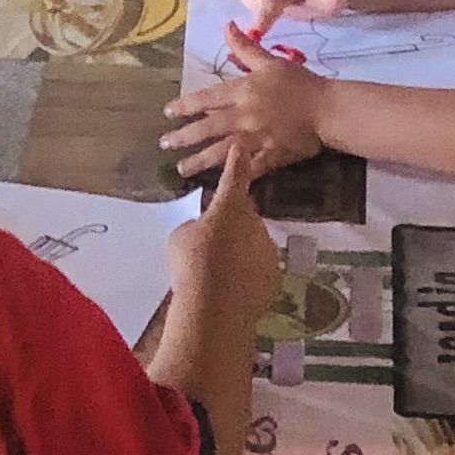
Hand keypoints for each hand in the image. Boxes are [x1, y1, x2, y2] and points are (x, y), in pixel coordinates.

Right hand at [160, 140, 281, 323]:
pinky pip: (258, 270)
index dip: (236, 160)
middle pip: (243, 217)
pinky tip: (230, 290)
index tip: (241, 145)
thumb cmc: (190, 265)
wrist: (214, 309)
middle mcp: (254, 223)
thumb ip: (195, 226)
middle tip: (210, 244)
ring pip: (252, 244)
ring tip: (217, 273)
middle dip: (230, 225)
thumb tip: (203, 229)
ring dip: (239, 252)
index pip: (234, 176)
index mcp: (229, 207)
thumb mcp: (180, 237)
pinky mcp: (274, 276)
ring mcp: (267, 250)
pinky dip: (247, 275)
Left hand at [161, 31, 329, 180]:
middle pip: (207, 128)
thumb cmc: (299, 82)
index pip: (205, 99)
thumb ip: (245, 47)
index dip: (184, 106)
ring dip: (199, 161)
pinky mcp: (269, 156)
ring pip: (220, 152)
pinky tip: (218, 184)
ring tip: (181, 169)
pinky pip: (247, 169)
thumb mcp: (271, 61)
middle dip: (183, 137)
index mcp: (242, 91)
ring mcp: (255, 139)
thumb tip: (227, 25)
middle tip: (164, 144)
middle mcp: (243, 116)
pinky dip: (233, 176)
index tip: (168, 112)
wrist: (327, 108)